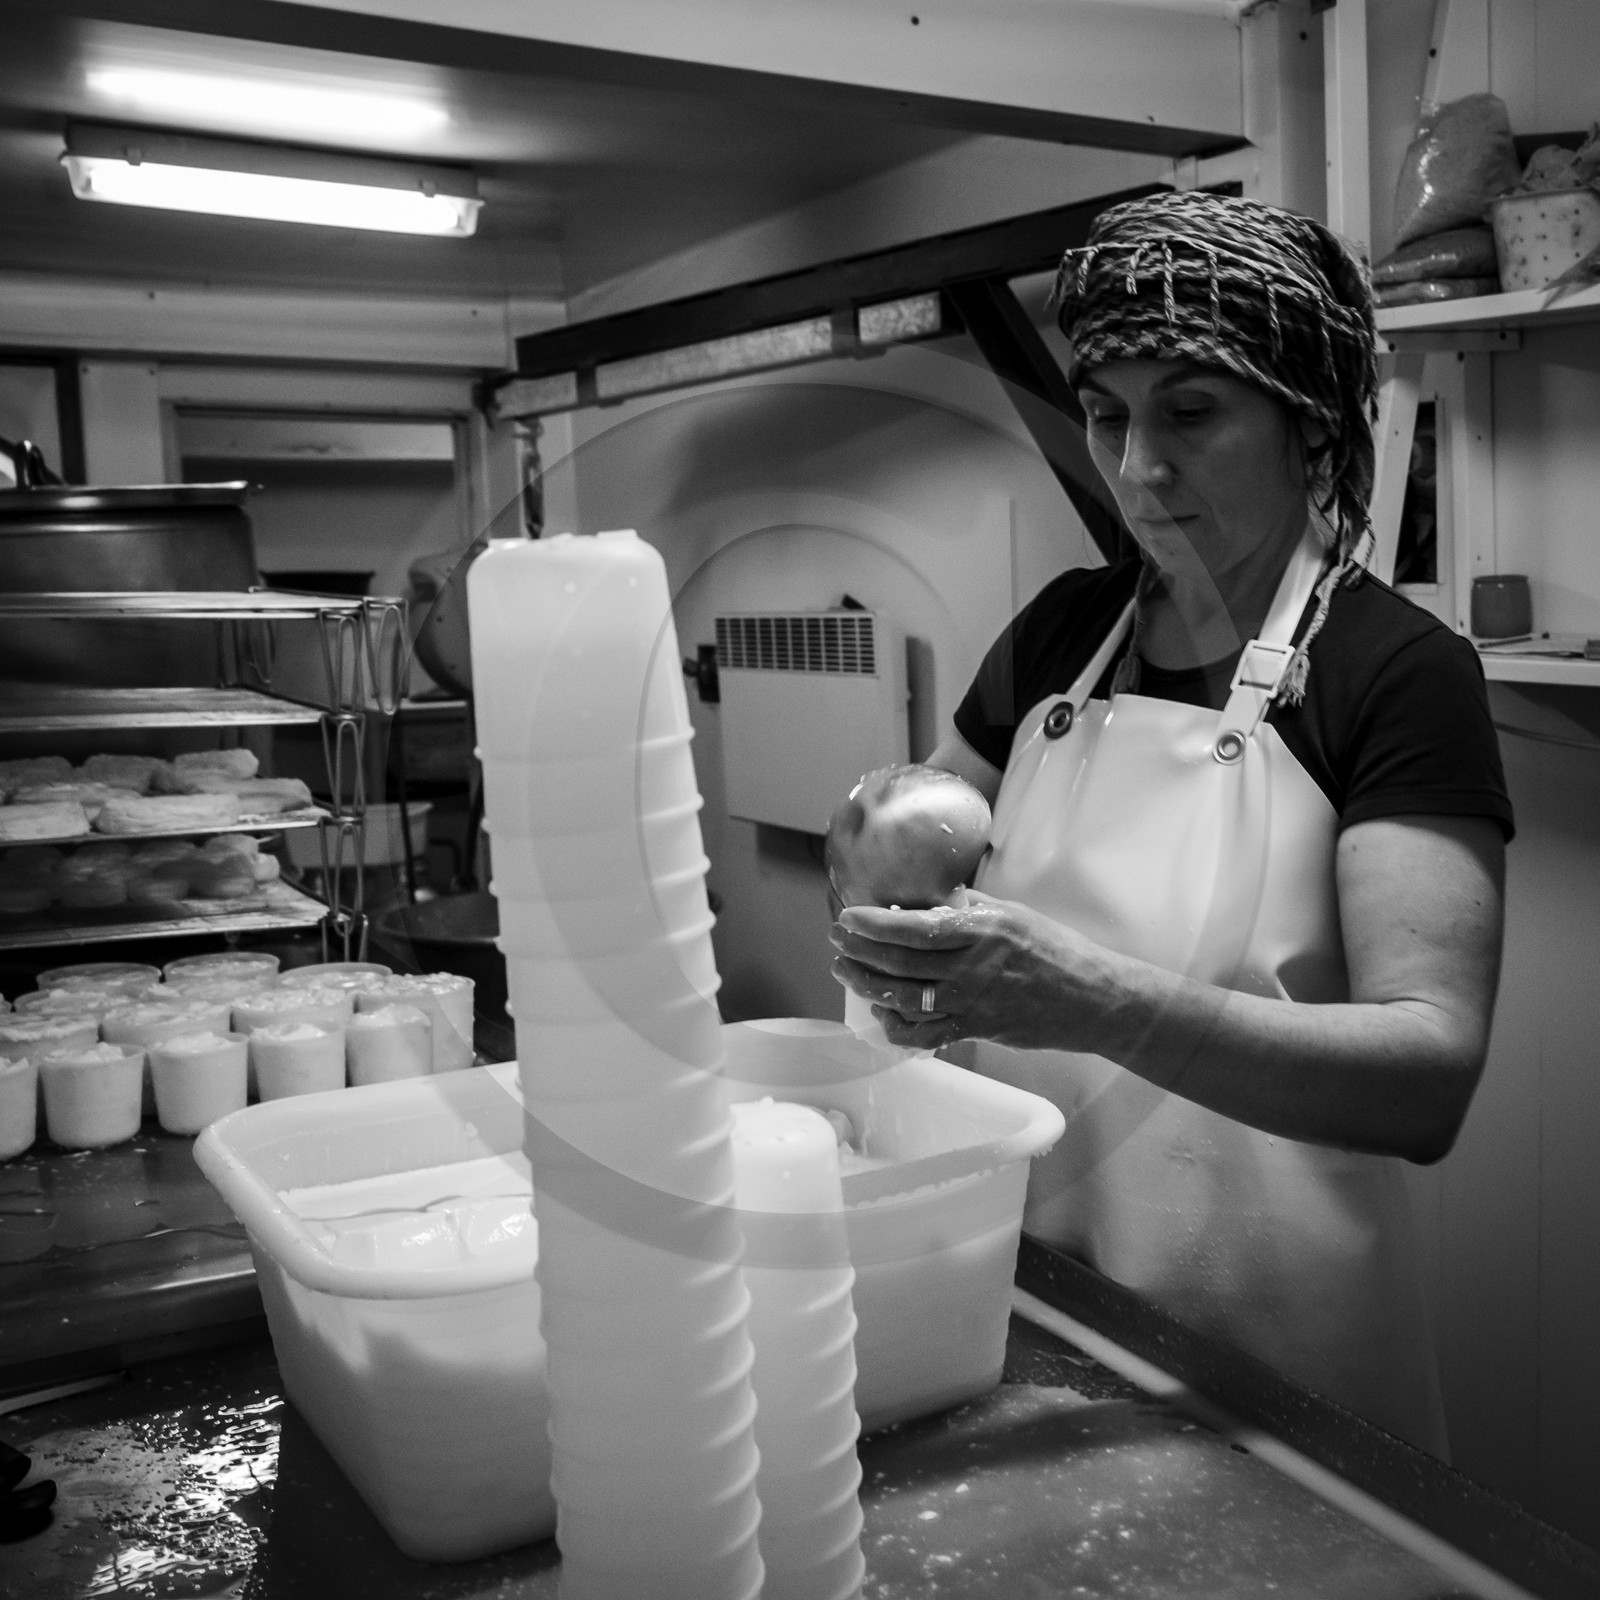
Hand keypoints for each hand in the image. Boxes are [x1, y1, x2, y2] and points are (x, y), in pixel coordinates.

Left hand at [829, 889, 1126, 1052]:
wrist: (1093, 999)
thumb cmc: (1055, 950)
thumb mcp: (1013, 913)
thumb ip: (968, 907)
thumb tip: (925, 900)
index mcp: (983, 930)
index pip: (916, 926)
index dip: (875, 924)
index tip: (848, 917)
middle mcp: (973, 967)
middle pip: (901, 962)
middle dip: (860, 951)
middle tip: (837, 941)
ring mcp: (973, 1002)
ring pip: (905, 998)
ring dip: (868, 985)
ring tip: (846, 972)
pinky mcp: (976, 1029)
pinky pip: (926, 1034)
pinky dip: (898, 1027)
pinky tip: (882, 1015)